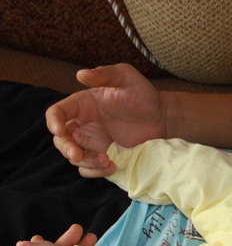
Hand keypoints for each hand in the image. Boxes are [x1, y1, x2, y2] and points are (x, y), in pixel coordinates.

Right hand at [46, 63, 164, 177]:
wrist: (162, 117)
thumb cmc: (143, 94)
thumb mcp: (127, 77)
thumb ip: (105, 74)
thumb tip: (81, 75)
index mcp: (83, 104)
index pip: (57, 112)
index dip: (53, 121)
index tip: (59, 130)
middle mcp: (84, 124)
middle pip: (61, 140)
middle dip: (66, 148)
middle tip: (77, 155)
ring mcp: (94, 142)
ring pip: (75, 157)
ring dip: (85, 162)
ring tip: (107, 160)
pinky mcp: (105, 155)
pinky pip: (90, 168)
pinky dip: (96, 171)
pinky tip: (112, 167)